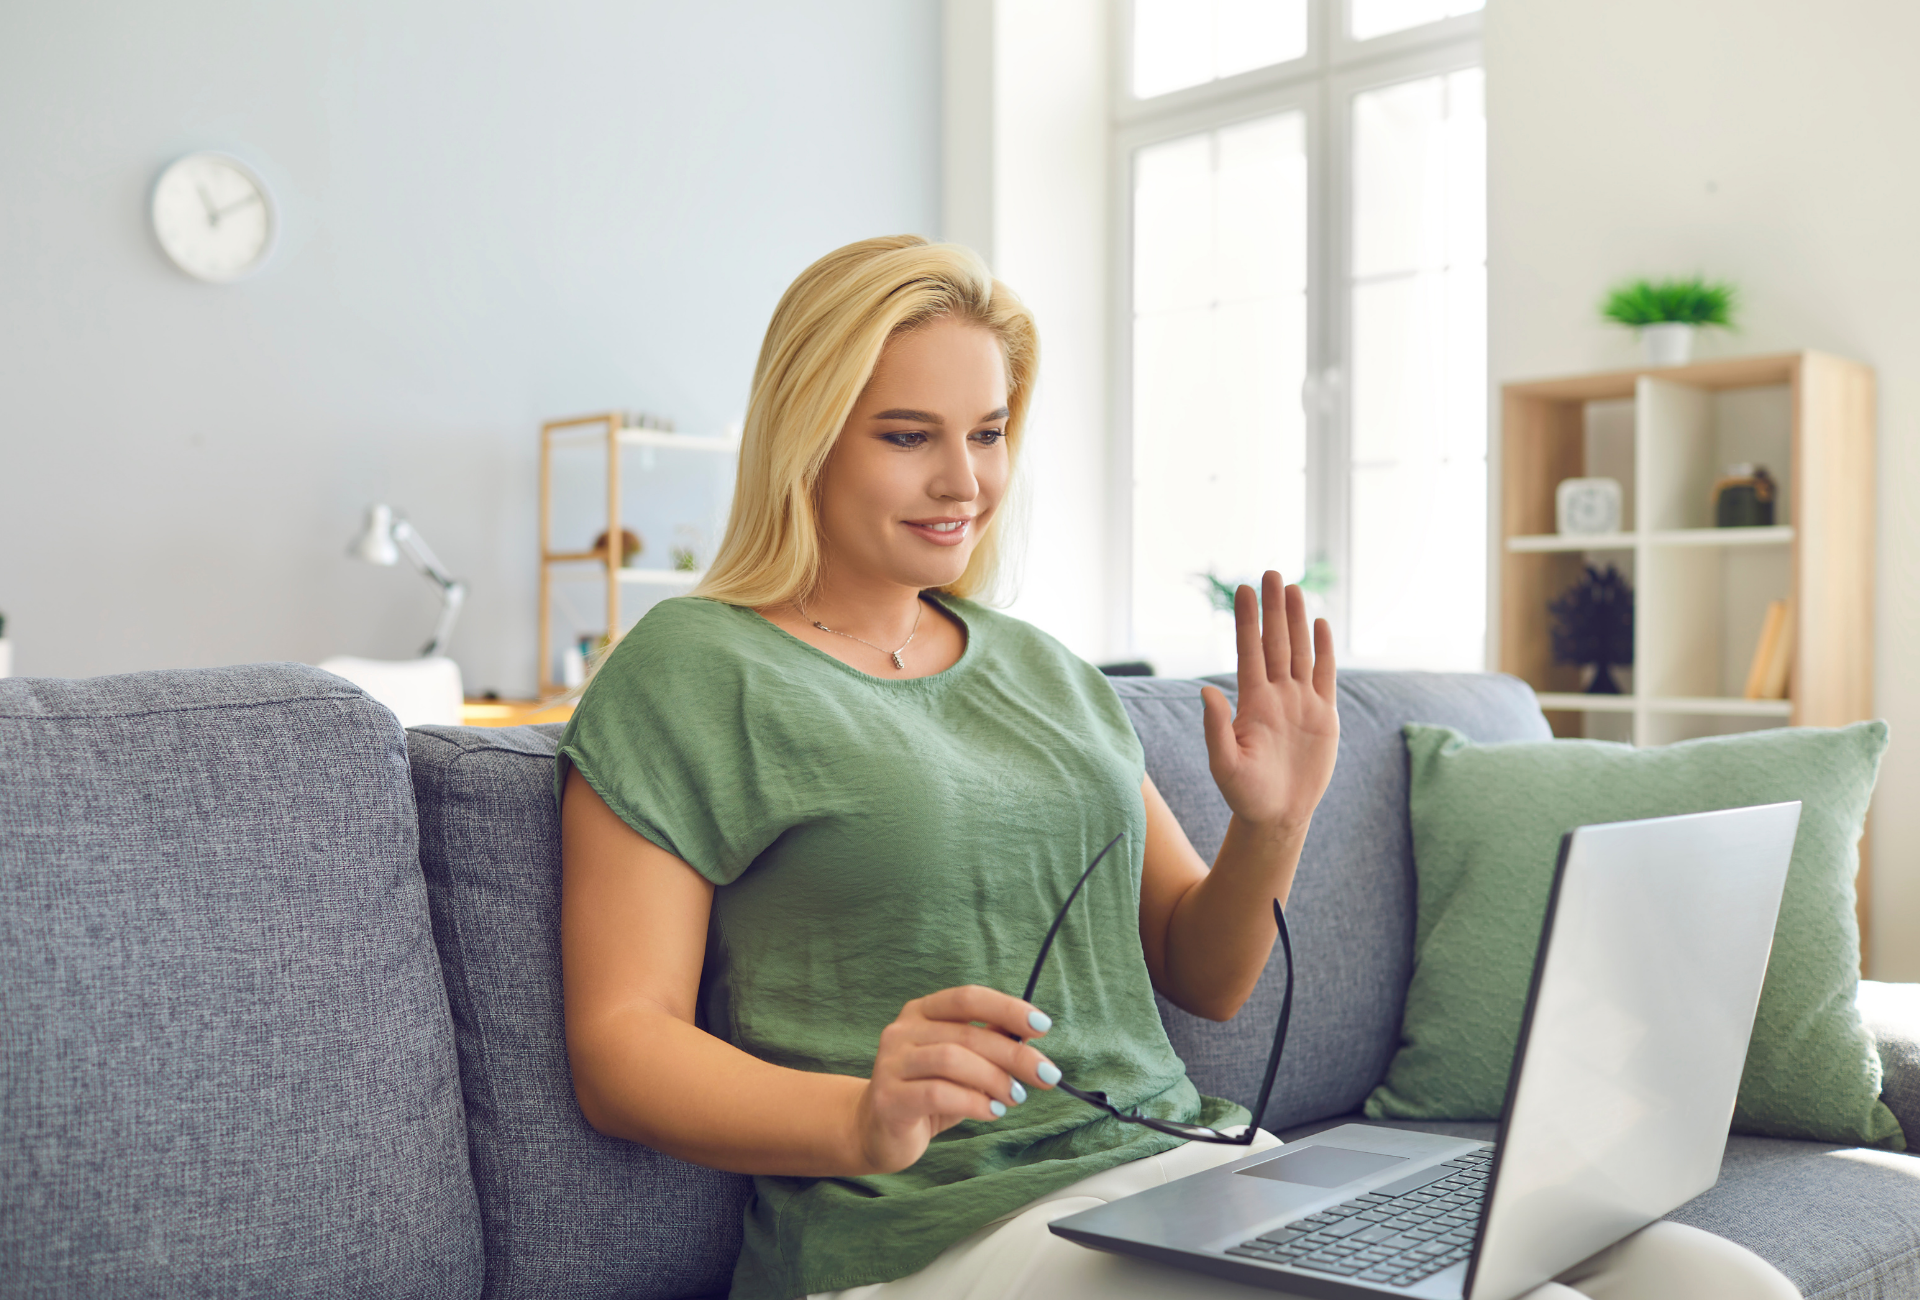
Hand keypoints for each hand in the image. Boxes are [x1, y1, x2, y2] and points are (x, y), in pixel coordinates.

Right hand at [851, 986, 1059, 1173]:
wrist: (878, 1131)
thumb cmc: (929, 1094)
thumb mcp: (963, 1065)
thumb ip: (989, 1045)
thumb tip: (1030, 1034)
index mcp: (922, 1012)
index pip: (968, 998)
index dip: (1007, 1008)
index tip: (1042, 1026)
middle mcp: (902, 1030)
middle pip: (967, 1033)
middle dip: (1014, 1054)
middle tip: (1045, 1074)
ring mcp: (891, 1063)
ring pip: (952, 1060)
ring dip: (994, 1079)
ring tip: (1015, 1097)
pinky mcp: (888, 1097)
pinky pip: (938, 1093)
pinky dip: (973, 1102)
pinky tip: (991, 1111)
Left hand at [1201, 571, 1338, 833]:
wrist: (1277, 815)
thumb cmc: (1244, 793)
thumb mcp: (1224, 764)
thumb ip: (1215, 729)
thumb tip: (1206, 692)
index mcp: (1251, 702)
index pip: (1248, 651)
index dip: (1246, 621)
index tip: (1241, 589)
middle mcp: (1275, 695)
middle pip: (1275, 642)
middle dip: (1272, 609)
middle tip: (1270, 572)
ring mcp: (1301, 702)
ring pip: (1299, 651)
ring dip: (1296, 620)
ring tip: (1293, 588)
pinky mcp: (1324, 715)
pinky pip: (1325, 675)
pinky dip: (1323, 650)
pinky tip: (1320, 624)